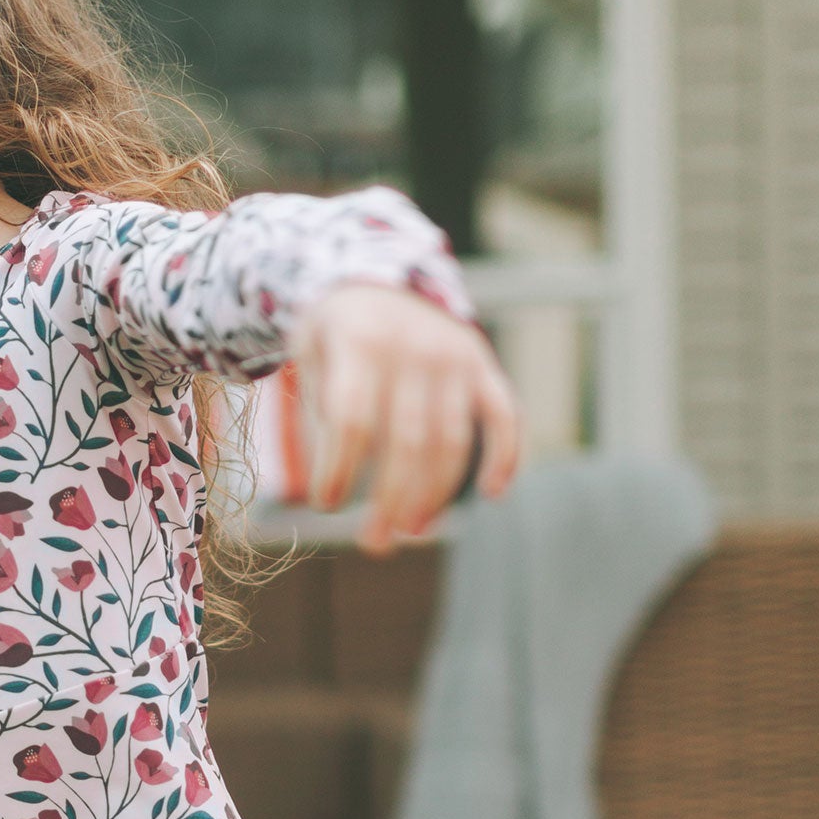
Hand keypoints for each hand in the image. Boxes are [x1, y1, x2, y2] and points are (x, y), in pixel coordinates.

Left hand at [286, 283, 522, 554]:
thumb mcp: (311, 360)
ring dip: (435, 494)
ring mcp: (455, 355)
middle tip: (375, 543)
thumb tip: (336, 496)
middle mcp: (415, 347)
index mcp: (362, 341)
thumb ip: (322, 418)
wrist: (375, 274)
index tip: (325, 504)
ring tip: (410, 530)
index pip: (353, 419)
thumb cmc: (334, 335)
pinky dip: (507, 453)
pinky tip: (493, 493)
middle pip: (407, 441)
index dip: (340, 468)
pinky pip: (504, 413)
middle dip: (391, 499)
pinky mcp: (482, 364)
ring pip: (451, 440)